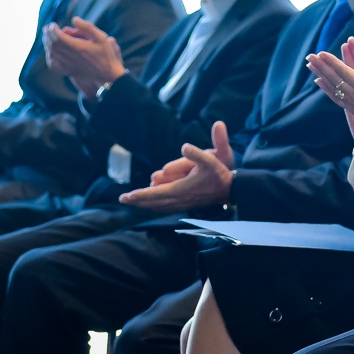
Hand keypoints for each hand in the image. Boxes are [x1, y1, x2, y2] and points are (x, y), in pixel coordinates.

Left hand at [42, 19, 125, 94]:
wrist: (108, 75)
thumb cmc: (106, 55)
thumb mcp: (102, 38)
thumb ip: (88, 27)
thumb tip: (74, 19)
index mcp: (78, 47)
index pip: (58, 37)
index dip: (52, 30)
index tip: (52, 25)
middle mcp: (71, 56)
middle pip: (53, 44)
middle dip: (48, 35)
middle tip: (47, 29)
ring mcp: (68, 65)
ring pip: (51, 53)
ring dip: (47, 44)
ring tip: (47, 38)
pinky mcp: (67, 71)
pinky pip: (52, 64)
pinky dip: (49, 57)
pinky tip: (51, 52)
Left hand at [120, 122, 235, 210]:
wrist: (230, 189)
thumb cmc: (219, 174)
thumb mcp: (211, 159)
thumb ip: (197, 153)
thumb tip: (184, 146)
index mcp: (182, 189)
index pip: (156, 193)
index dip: (141, 195)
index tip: (127, 196)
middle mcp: (180, 199)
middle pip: (154, 201)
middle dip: (138, 200)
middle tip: (123, 199)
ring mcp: (183, 203)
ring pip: (159, 205)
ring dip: (145, 203)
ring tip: (133, 200)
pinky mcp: (186, 204)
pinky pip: (165, 207)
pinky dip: (155, 205)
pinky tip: (152, 204)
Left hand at [307, 38, 353, 141]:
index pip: (342, 70)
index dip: (331, 61)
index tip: (322, 53)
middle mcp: (352, 94)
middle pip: (332, 77)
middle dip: (321, 65)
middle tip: (310, 56)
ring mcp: (349, 101)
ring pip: (330, 85)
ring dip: (319, 74)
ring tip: (310, 65)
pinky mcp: (349, 107)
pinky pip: (333, 96)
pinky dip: (325, 88)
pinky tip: (319, 81)